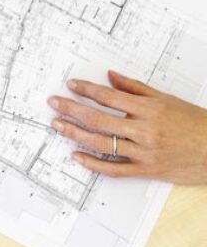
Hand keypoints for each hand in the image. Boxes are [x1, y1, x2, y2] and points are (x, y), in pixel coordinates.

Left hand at [48, 71, 206, 184]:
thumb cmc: (196, 123)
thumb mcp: (168, 100)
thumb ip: (136, 88)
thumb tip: (110, 75)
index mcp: (149, 109)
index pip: (109, 97)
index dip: (86, 89)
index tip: (70, 85)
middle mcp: (144, 130)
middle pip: (98, 119)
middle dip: (71, 109)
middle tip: (54, 103)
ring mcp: (145, 152)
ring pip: (101, 143)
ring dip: (75, 134)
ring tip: (58, 125)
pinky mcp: (147, 170)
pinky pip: (114, 169)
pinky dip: (93, 164)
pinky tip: (77, 156)